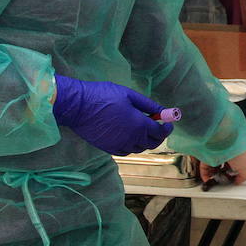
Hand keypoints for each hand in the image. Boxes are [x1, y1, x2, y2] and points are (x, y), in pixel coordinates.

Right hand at [52, 75, 171, 154]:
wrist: (78, 106)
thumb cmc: (103, 96)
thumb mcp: (129, 95)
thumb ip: (148, 105)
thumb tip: (162, 111)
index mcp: (139, 126)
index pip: (160, 133)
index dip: (167, 128)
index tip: (168, 123)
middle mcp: (132, 139)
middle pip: (152, 144)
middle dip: (158, 136)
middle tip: (157, 126)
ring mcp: (119, 146)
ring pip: (139, 148)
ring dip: (144, 140)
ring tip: (141, 129)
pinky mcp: (108, 149)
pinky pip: (126, 151)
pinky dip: (131, 145)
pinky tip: (128, 136)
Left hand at [198, 152, 245, 185]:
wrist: (223, 143)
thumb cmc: (235, 151)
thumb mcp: (244, 167)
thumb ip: (243, 176)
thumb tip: (238, 181)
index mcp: (235, 154)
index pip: (233, 165)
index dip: (233, 173)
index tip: (232, 179)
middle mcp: (224, 153)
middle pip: (222, 166)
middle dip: (222, 175)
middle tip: (222, 181)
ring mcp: (214, 155)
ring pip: (212, 167)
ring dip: (213, 176)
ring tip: (214, 182)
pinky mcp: (205, 156)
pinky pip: (204, 168)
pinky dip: (205, 175)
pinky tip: (208, 181)